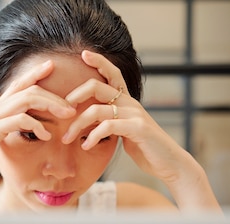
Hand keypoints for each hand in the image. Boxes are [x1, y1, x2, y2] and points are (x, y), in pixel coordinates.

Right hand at [0, 59, 75, 188]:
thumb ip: (3, 127)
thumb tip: (15, 124)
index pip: (18, 84)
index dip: (34, 73)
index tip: (52, 66)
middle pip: (28, 90)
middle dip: (52, 95)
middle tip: (71, 106)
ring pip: (27, 100)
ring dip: (50, 106)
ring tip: (66, 116)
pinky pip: (20, 120)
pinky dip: (37, 125)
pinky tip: (46, 135)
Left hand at [62, 50, 190, 183]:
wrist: (168, 163)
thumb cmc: (143, 147)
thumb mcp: (122, 131)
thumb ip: (107, 121)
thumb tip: (86, 121)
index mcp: (126, 100)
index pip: (112, 74)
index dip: (99, 61)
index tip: (83, 54)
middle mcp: (130, 102)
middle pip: (97, 87)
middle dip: (75, 96)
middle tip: (61, 111)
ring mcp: (135, 114)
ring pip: (97, 110)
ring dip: (77, 125)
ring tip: (66, 139)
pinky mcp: (137, 128)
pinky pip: (108, 126)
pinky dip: (93, 136)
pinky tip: (86, 146)